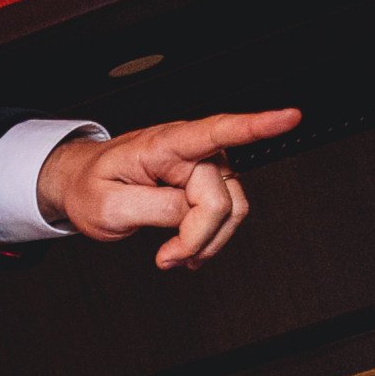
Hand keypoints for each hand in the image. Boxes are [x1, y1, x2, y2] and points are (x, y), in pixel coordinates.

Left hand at [37, 107, 298, 265]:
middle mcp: (193, 150)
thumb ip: (156, 208)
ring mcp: (206, 167)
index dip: (255, 126)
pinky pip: (226, 216)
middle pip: (220, 199)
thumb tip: (193, 212)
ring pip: (232, 211)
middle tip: (165, 258)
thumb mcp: (110, 206)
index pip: (216, 130)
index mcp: (165, 144)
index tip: (289, 117)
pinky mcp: (210, 184)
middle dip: (196, 237)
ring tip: (172, 255)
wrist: (85, 185)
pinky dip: (208, 240)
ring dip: (205, 242)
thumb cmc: (93, 187)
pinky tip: (185, 250)